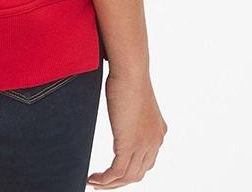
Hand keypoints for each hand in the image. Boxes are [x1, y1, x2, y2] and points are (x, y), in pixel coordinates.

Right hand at [87, 67, 166, 186]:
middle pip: (137, 173)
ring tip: (94, 183)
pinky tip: (94, 178)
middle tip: (102, 183)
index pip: (146, 162)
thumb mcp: (133, 100)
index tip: (113, 172)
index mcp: (158, 132)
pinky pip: (116, 172)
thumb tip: (120, 108)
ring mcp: (143, 145)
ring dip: (109, 184)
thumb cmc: (129, 76)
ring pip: (127, 177)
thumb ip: (130, 113)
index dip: (129, 170)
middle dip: (119, 182)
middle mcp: (154, 142)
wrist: (131, 71)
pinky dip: (104, 180)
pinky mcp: (129, 144)